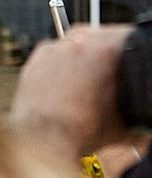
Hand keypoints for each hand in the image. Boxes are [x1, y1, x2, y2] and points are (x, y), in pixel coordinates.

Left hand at [11, 24, 131, 162]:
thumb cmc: (81, 130)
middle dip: (106, 53)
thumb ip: (140, 110)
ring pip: (77, 43)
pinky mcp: (37, 58)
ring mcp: (56, 48)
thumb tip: (145, 124)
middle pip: (102, 37)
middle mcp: (81, 42)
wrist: (43, 141)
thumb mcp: (125, 119)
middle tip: (106, 73)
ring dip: (82, 56)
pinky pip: (54, 53)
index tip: (127, 59)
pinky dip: (59, 64)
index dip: (131, 50)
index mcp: (108, 48)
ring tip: (83, 81)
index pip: (129, 36)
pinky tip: (63, 83)